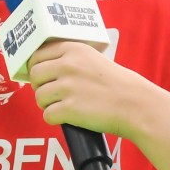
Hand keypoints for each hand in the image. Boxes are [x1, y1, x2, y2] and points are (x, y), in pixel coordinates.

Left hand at [29, 39, 157, 137]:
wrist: (135, 104)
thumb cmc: (117, 84)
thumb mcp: (93, 59)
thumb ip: (70, 59)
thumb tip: (43, 67)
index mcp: (73, 49)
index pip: (37, 55)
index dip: (36, 68)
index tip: (42, 77)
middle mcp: (67, 65)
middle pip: (34, 76)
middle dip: (40, 87)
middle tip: (53, 94)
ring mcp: (67, 87)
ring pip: (38, 97)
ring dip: (48, 105)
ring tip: (64, 107)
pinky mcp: (69, 108)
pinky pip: (47, 115)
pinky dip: (55, 119)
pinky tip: (68, 117)